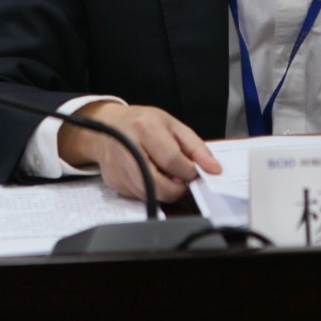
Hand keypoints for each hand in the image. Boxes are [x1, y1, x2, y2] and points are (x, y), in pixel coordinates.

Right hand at [58, 102, 222, 201]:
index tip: (194, 171)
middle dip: (177, 188)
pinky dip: (150, 190)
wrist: (107, 126)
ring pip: (150, 195)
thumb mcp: (173, 125)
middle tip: (181, 178)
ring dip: (164, 190)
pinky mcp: (114, 182)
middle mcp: (128, 147)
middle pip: (159, 185)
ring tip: (164, 173)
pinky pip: (139, 197)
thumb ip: (196, 147)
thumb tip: (214, 168)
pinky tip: (149, 175)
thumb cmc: (142, 123)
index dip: (188, 171)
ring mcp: (117, 168)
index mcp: (145, 127)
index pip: (172, 160)